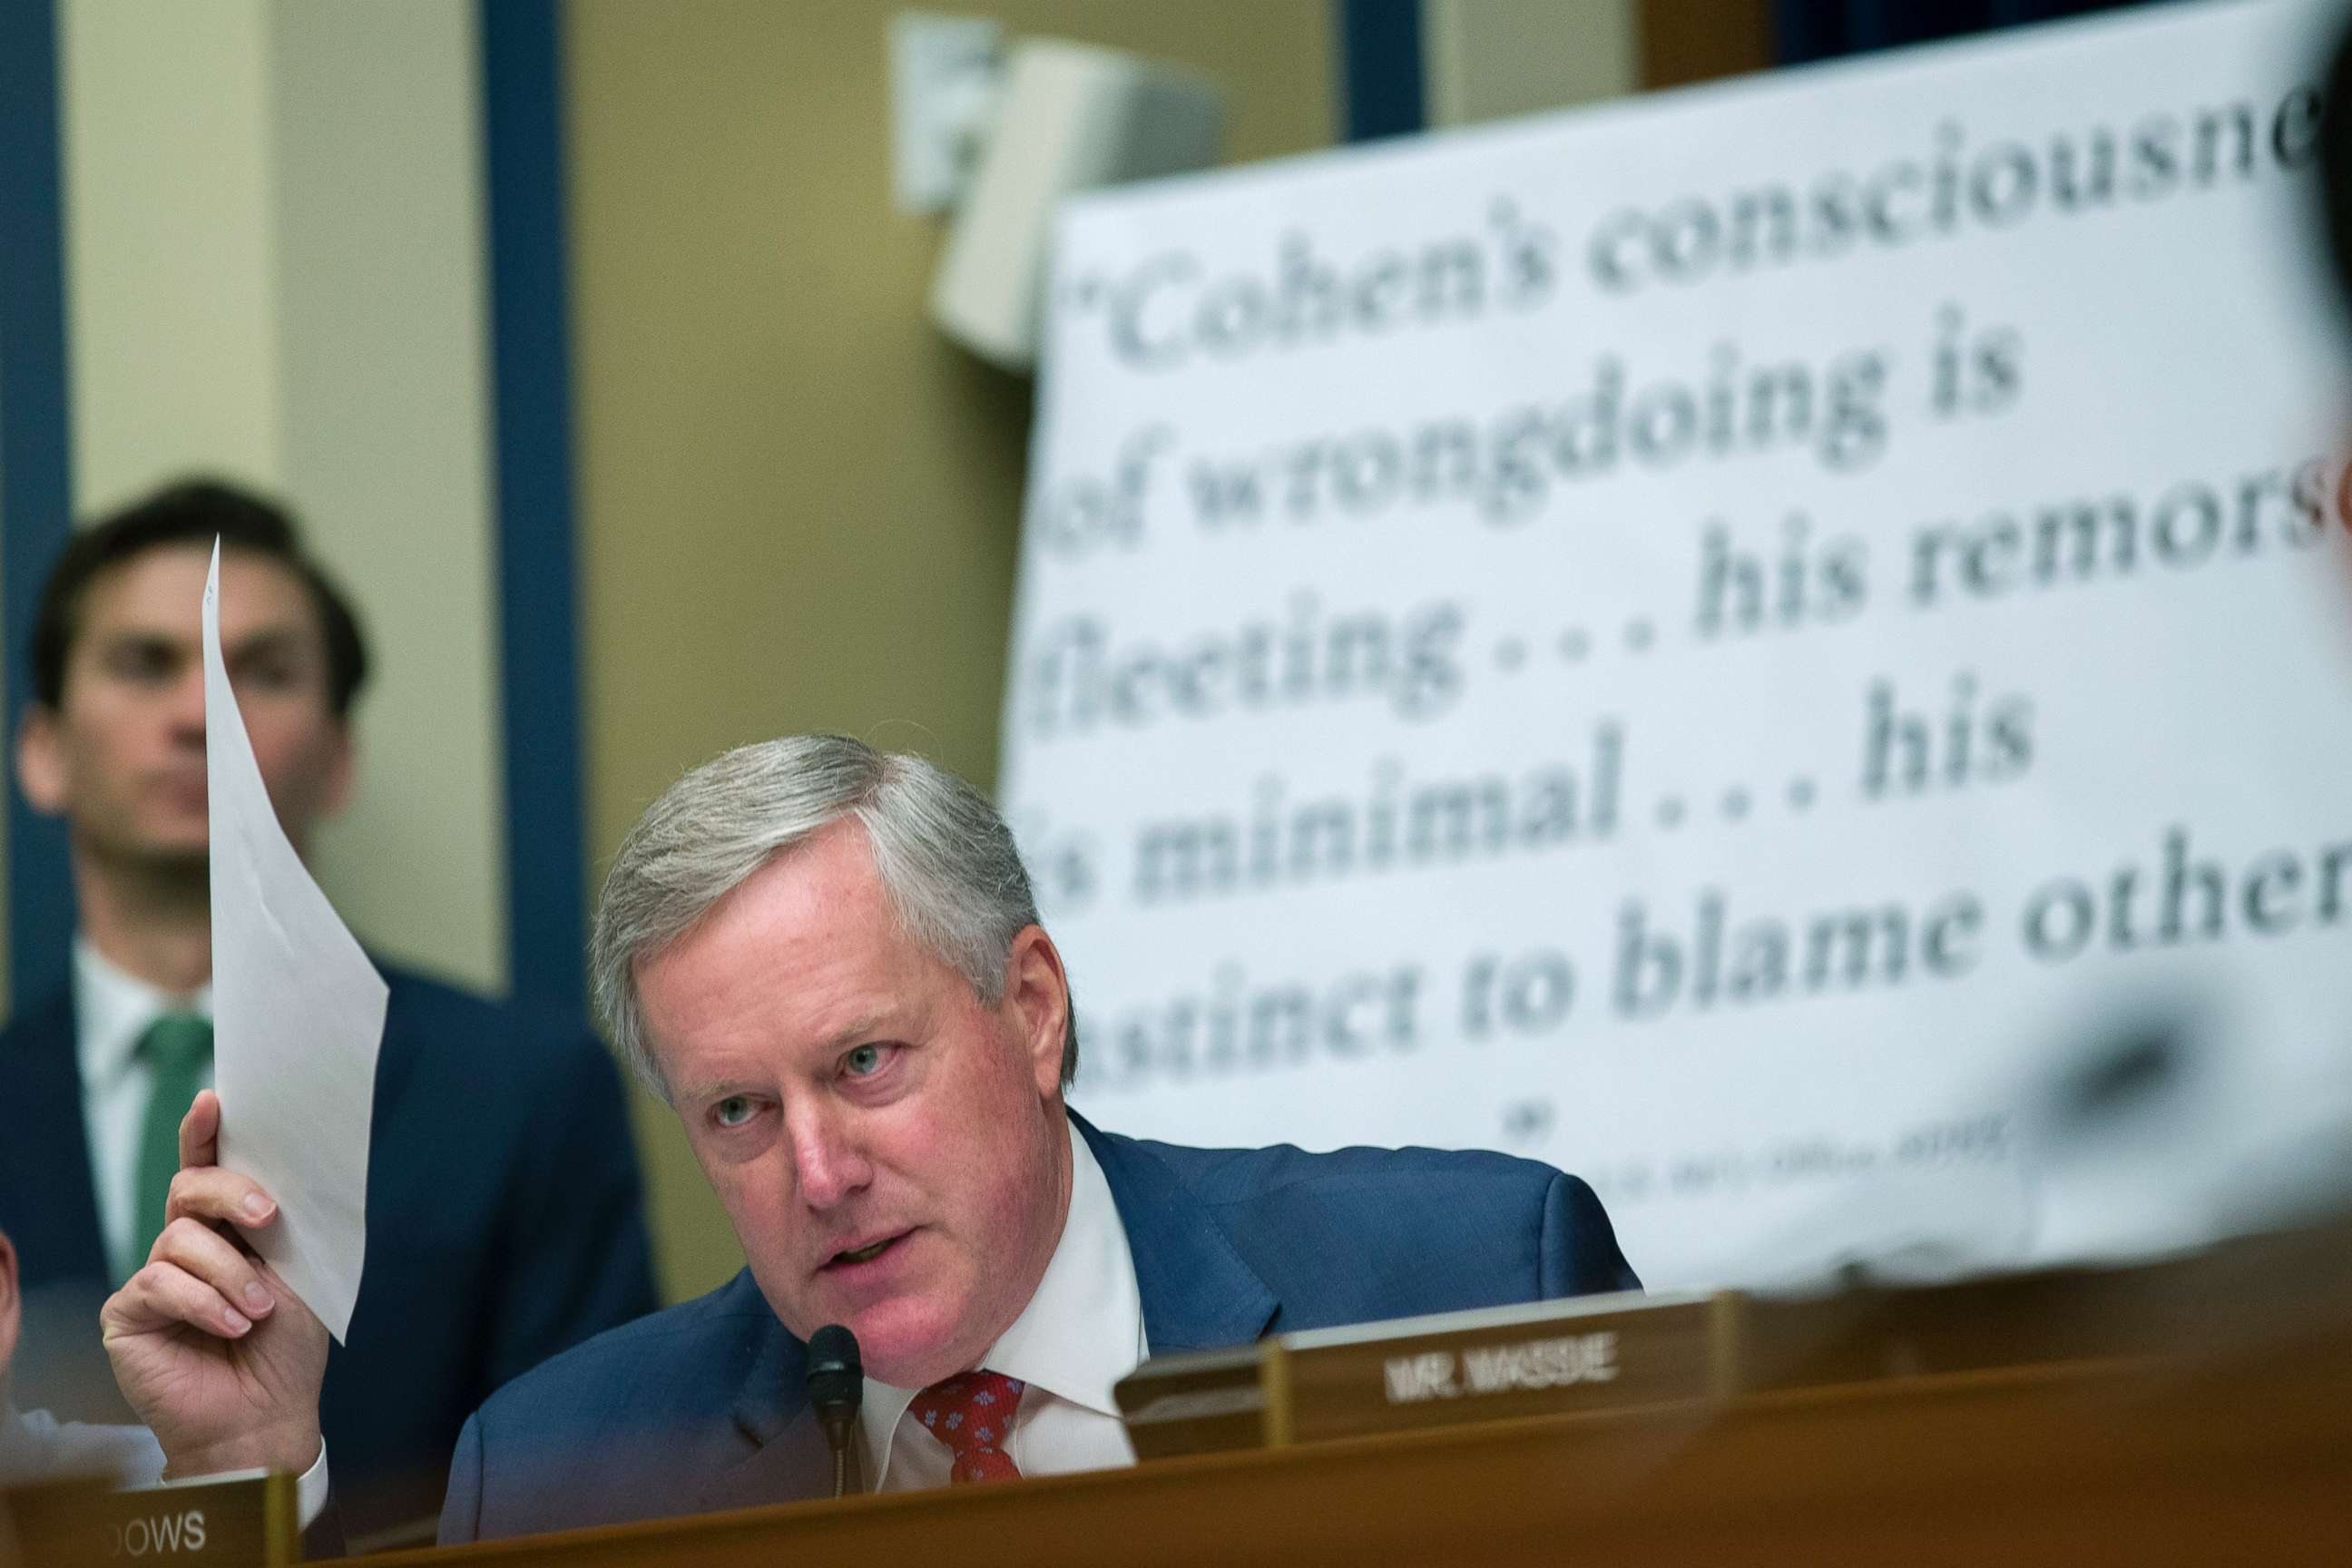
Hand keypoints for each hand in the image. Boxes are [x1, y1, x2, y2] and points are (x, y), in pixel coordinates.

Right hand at [101, 1090, 326, 1478]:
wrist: (266, 1414)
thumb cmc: (286, 1347)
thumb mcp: (298, 1273)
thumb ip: (282, 1227)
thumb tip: (287, 1177)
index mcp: (227, 1228)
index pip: (207, 1169)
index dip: (205, 1132)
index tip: (214, 1099)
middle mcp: (184, 1245)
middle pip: (187, 1188)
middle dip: (231, 1192)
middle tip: (268, 1218)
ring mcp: (153, 1277)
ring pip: (180, 1240)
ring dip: (232, 1274)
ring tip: (258, 1311)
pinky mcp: (128, 1314)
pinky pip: (160, 1284)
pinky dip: (205, 1304)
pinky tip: (232, 1326)